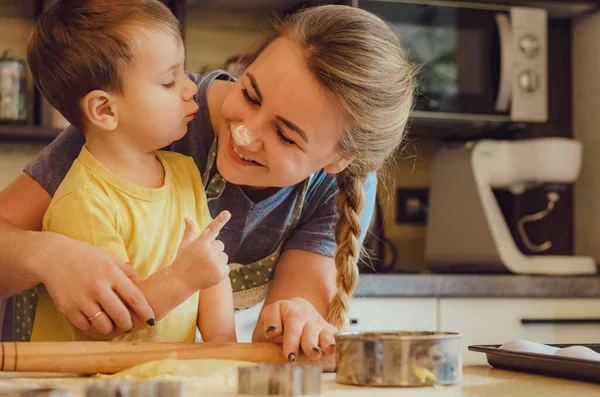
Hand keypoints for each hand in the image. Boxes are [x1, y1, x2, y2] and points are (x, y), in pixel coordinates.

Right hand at [37, 232, 154, 334]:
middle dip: (128, 324)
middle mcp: (98, 286)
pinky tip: (93, 321)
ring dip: (110, 328)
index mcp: (112, 273)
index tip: (151, 320)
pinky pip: (85, 326)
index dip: (145, 311)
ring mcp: (82, 298)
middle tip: (128, 325)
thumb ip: (128, 272)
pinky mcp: (67, 307)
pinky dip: (91, 326)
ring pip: (103, 325)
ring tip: (111, 325)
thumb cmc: (87, 257)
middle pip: (120, 315)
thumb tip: (145, 287)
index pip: (135, 297)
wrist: (54, 257)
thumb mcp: (111, 259)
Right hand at [171, 211, 230, 290]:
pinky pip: (226, 267)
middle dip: (214, 249)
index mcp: (199, 243)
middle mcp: (208, 253)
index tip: (228, 212)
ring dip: (217, 260)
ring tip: (205, 266)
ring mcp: (215, 264)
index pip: (212, 229)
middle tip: (202, 257)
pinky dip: (220, 270)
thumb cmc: (183, 260)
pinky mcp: (220, 274)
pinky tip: (209, 273)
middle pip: (220, 245)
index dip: (220, 220)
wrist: (180, 282)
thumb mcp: (185, 245)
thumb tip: (188, 218)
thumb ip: (190, 231)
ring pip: (224, 256)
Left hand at [258, 297, 337, 360]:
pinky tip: (331, 350)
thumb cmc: (280, 330)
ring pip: (313, 327)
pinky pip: (331, 333)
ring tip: (313, 354)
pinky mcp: (327, 328)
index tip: (272, 334)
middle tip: (290, 356)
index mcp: (279, 308)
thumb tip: (270, 340)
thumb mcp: (265, 333)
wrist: (299, 318)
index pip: (273, 312)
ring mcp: (314, 318)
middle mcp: (298, 310)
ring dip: (312, 342)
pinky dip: (332, 341)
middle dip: (293, 339)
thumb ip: (263, 339)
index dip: (272, 323)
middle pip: (295, 319)